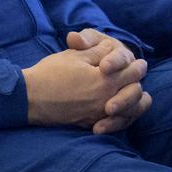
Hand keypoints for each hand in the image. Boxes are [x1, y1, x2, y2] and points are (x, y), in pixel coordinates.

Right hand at [21, 31, 147, 131]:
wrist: (31, 97)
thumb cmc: (51, 73)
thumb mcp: (75, 55)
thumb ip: (98, 52)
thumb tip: (112, 48)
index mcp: (105, 80)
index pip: (132, 73)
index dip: (137, 66)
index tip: (139, 63)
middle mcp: (107, 99)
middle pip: (135, 93)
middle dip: (138, 82)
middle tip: (138, 75)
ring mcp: (99, 114)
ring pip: (130, 112)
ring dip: (135, 102)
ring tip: (135, 95)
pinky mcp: (90, 122)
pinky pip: (115, 123)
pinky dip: (122, 117)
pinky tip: (119, 111)